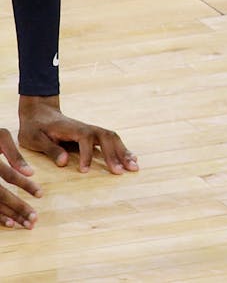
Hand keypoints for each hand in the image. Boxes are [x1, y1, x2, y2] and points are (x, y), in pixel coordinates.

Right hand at [1, 128, 39, 228]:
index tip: (41, 194)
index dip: (25, 185)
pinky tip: (10, 223)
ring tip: (26, 224)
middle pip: (0, 195)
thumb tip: (30, 172)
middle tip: (35, 219)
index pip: (9, 176)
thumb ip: (14, 154)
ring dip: (9, 216)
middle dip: (18, 207)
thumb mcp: (1, 136)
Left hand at [19, 95, 137, 175]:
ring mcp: (92, 131)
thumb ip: (50, 149)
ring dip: (124, 152)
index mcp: (73, 129)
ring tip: (134, 166)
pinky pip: (112, 141)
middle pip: (107, 138)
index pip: (85, 139)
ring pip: (113, 139)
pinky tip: (131, 159)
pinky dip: (122, 150)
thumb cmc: (35, 127)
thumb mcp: (35, 138)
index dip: (86, 155)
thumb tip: (64, 162)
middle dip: (115, 155)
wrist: (40, 113)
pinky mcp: (94, 136)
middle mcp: (87, 128)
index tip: (84, 171)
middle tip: (121, 172)